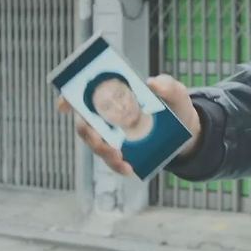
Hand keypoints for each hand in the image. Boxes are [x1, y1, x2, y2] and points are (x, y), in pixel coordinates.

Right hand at [56, 74, 202, 177]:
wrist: (186, 130)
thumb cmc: (173, 105)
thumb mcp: (176, 93)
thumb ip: (168, 85)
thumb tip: (153, 83)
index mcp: (114, 95)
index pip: (85, 95)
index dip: (69, 98)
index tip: (64, 104)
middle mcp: (107, 115)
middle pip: (85, 123)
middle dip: (89, 133)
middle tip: (103, 140)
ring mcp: (112, 135)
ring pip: (96, 144)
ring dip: (103, 152)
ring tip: (120, 158)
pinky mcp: (121, 152)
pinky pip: (112, 160)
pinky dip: (117, 165)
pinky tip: (128, 168)